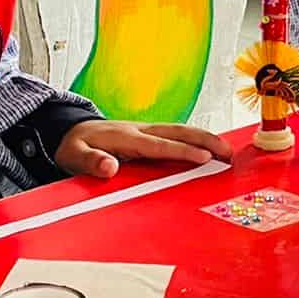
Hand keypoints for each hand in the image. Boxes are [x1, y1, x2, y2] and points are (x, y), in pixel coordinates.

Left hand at [56, 121, 233, 179]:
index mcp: (125, 137)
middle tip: (229, 154)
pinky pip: (176, 136)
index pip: (159, 145)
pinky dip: (196, 141)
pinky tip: (210, 150)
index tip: (204, 158)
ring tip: (228, 152)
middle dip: (205, 141)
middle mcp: (140, 130)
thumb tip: (109, 167)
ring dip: (205, 139)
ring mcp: (146, 131)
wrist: (70, 131)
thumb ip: (90, 162)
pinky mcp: (148, 135)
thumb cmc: (73, 146)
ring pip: (181, 131)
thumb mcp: (73, 156)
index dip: (181, 152)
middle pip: (178, 132)